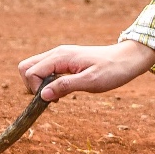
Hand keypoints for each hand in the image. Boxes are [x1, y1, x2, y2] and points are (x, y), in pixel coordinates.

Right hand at [17, 39, 154, 101]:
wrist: (128, 59)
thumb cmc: (112, 70)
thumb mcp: (90, 82)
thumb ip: (65, 86)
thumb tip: (42, 95)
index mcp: (61, 56)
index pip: (31, 71)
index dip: (35, 89)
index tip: (53, 100)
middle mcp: (57, 53)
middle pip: (26, 67)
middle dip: (31, 85)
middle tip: (51, 98)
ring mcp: (60, 56)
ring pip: (34, 68)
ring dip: (39, 85)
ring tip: (59, 96)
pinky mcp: (65, 61)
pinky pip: (45, 71)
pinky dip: (47, 82)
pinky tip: (63, 90)